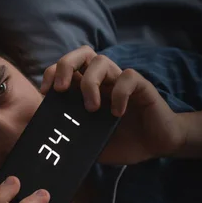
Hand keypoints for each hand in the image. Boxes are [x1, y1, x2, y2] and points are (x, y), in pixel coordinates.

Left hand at [41, 46, 185, 163]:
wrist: (156, 145)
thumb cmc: (123, 142)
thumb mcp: (91, 145)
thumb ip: (74, 140)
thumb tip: (51, 148)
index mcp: (88, 90)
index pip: (66, 68)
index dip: (52, 73)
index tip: (45, 93)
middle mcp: (103, 81)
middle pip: (81, 54)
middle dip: (66, 65)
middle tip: (61, 89)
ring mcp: (121, 82)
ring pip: (101, 61)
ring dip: (90, 83)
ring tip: (91, 109)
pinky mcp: (141, 87)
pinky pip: (128, 77)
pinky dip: (119, 93)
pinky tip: (117, 113)